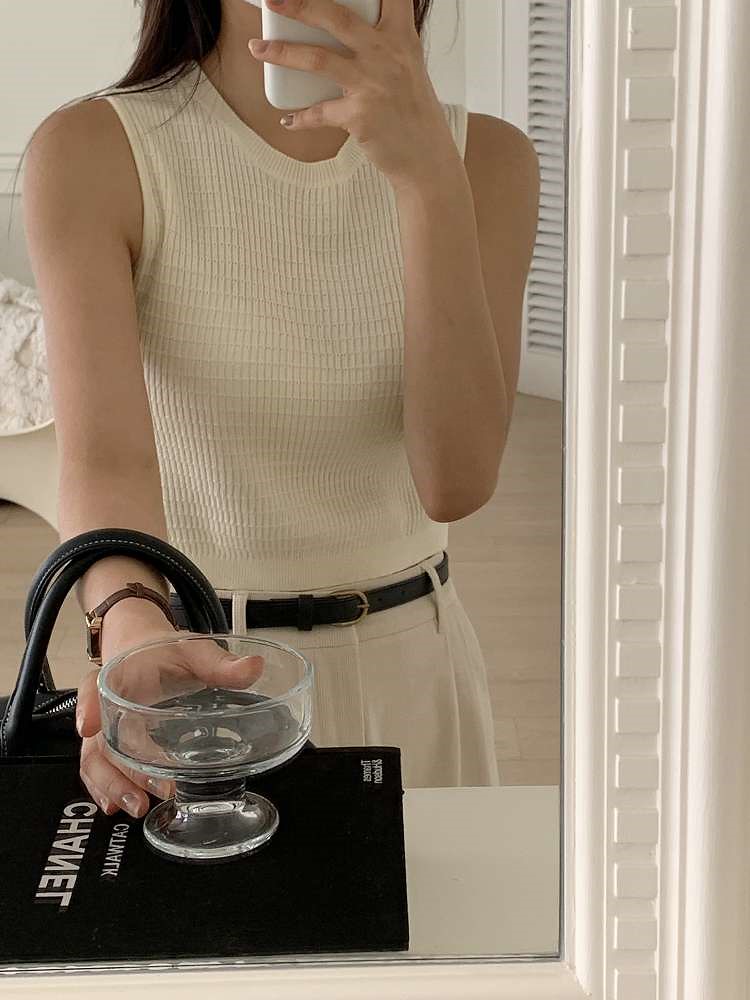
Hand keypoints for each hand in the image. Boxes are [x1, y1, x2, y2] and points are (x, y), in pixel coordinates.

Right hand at [77, 618, 264, 818]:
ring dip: (111, 785)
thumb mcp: (193, 650)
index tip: (90, 727)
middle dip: (117, 769)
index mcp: (119, 674)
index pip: (93, 688)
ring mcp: (105, 727)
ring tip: (138, 805)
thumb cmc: (163, 650)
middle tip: (149, 787)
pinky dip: (106, 788)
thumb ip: (221, 663)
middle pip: (98, 739)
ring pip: (94, 760)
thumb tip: (253, 668)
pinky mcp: (111, 743)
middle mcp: (105, 704)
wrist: (141, 646)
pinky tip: (120, 806)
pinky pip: (98, 767)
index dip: (89, 706)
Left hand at [248, 0, 460, 191]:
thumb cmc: (413, 111)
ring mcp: (372, 84)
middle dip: (299, 4)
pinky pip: (319, 113)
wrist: (426, 158)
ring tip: (258, 49)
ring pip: (317, 59)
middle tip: (273, 1)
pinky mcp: (360, 116)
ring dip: (281, 53)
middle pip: (336, 17)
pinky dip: (301, 117)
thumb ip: (381, 42)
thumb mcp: (406, 66)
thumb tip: (336, 29)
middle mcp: (387, 54)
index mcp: (401, 36)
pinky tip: (288, 118)